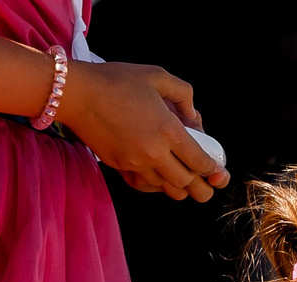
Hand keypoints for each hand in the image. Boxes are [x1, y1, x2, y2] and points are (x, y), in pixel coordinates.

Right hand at [60, 61, 229, 201]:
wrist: (78, 95)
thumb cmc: (117, 80)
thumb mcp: (157, 77)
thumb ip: (183, 95)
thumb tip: (194, 118)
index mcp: (168, 130)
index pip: (200, 162)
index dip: (213, 171)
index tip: (218, 172)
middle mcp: (154, 152)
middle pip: (186, 184)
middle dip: (202, 189)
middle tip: (207, 187)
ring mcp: (135, 163)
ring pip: (166, 189)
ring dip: (179, 188)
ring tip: (186, 183)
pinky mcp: (120, 168)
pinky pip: (144, 186)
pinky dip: (156, 186)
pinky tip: (161, 178)